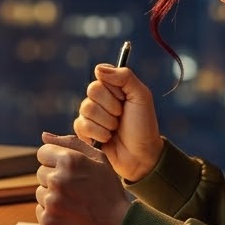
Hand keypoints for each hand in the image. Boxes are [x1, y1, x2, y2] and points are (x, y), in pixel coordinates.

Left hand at [35, 133, 132, 224]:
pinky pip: (40, 210)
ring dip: (53, 196)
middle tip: (75, 189)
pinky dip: (52, 213)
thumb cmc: (109, 191)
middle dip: (54, 178)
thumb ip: (71, 143)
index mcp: (69, 160)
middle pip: (41, 172)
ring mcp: (52, 201)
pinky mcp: (48, 221)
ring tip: (74, 203)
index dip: (55, 160)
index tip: (68, 171)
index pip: (43, 152)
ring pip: (40, 192)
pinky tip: (70, 215)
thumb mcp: (99, 160)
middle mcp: (57, 179)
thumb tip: (44, 136)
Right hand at [73, 64, 162, 180]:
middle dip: (111, 107)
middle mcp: (100, 98)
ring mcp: (91, 115)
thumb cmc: (144, 125)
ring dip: (106, 122)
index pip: (100, 76)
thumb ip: (125, 77)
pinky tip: (107, 138)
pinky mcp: (84, 131)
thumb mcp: (141, 96)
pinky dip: (97, 133)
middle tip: (121, 116)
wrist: (141, 155)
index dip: (114, 89)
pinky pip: (80, 125)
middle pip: (92, 91)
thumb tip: (98, 68)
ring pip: (86, 108)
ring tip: (115, 130)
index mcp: (113, 87)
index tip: (125, 99)